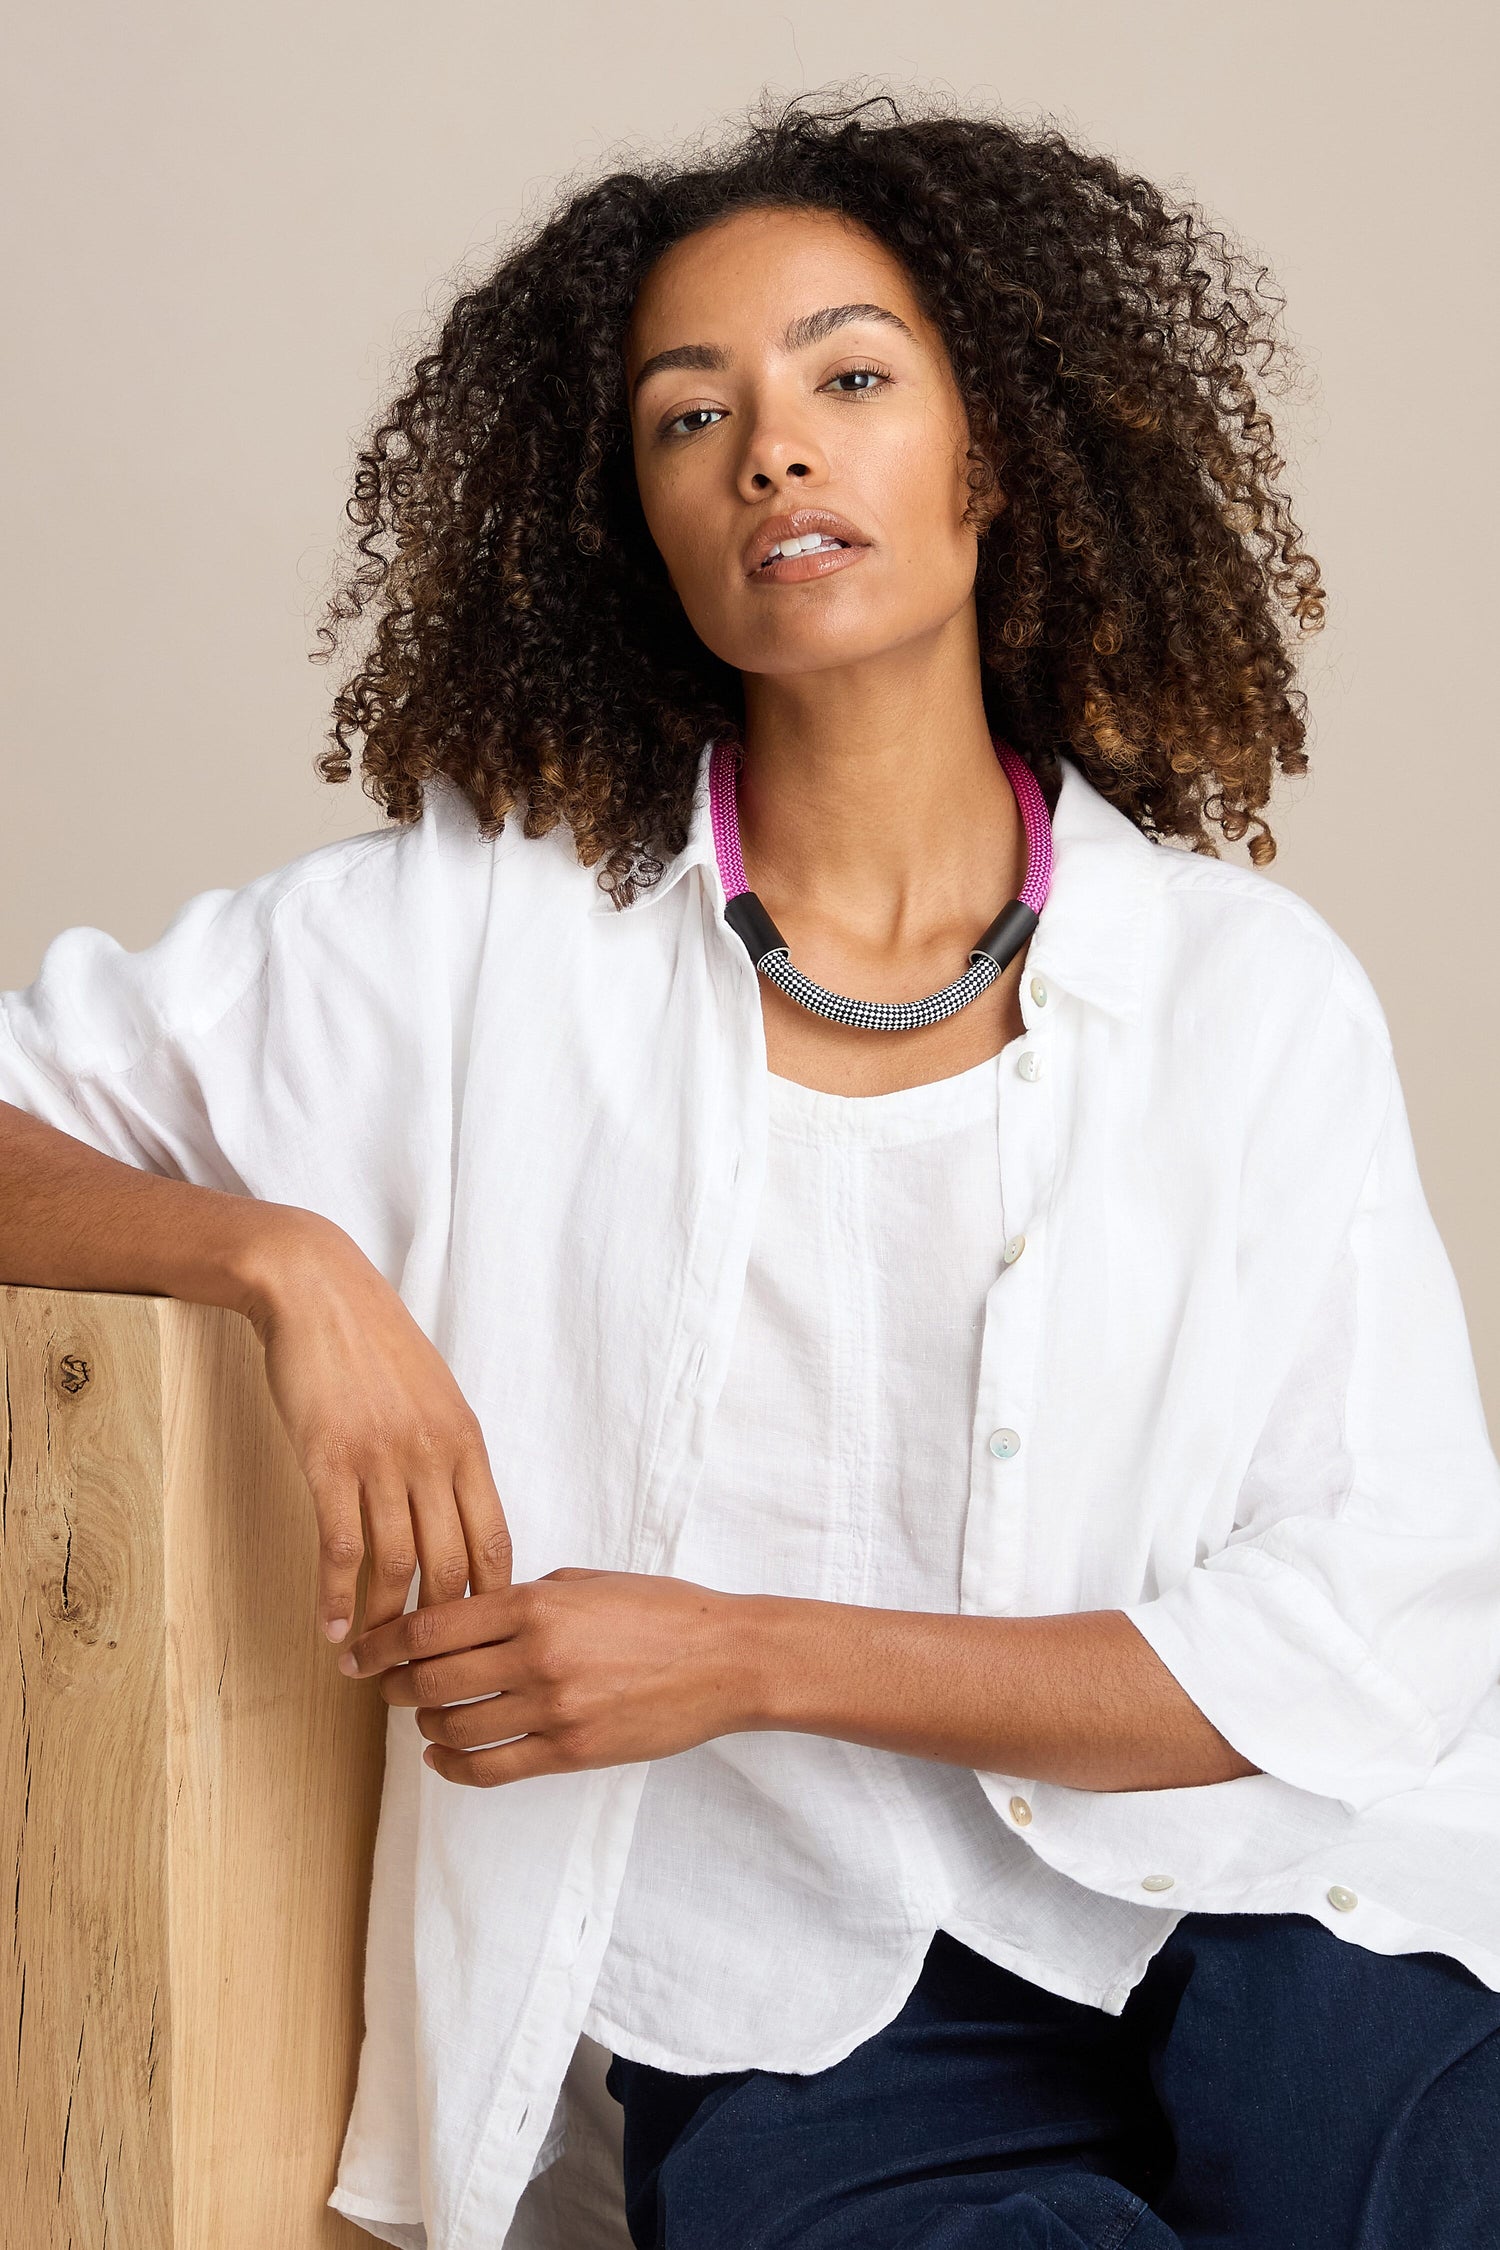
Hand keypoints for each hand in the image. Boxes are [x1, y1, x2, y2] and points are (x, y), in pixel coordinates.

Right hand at [241, 1213, 512, 1643]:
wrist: (318, 1290)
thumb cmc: (375, 1344)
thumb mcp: (434, 1395)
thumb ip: (448, 1453)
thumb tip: (454, 1512)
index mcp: (467, 1444)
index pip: (495, 1542)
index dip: (489, 1602)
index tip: (476, 1641)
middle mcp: (434, 1457)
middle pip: (450, 1568)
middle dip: (438, 1632)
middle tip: (420, 1673)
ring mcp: (383, 1460)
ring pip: (396, 1568)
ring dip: (383, 1628)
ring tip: (369, 1664)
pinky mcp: (329, 1460)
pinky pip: (342, 1547)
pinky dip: (338, 1598)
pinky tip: (332, 1629)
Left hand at [337, 1567, 762, 1785]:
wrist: (725, 1659)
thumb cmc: (661, 1612)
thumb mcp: (587, 1582)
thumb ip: (526, 1598)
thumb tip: (471, 1616)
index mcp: (536, 1603)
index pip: (432, 1625)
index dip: (384, 1642)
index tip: (361, 1653)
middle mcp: (537, 1654)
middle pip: (431, 1677)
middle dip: (394, 1685)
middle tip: (383, 1687)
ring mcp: (554, 1707)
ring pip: (455, 1726)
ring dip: (426, 1723)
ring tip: (423, 1717)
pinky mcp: (572, 1751)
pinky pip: (491, 1769)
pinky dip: (453, 1766)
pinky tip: (442, 1756)